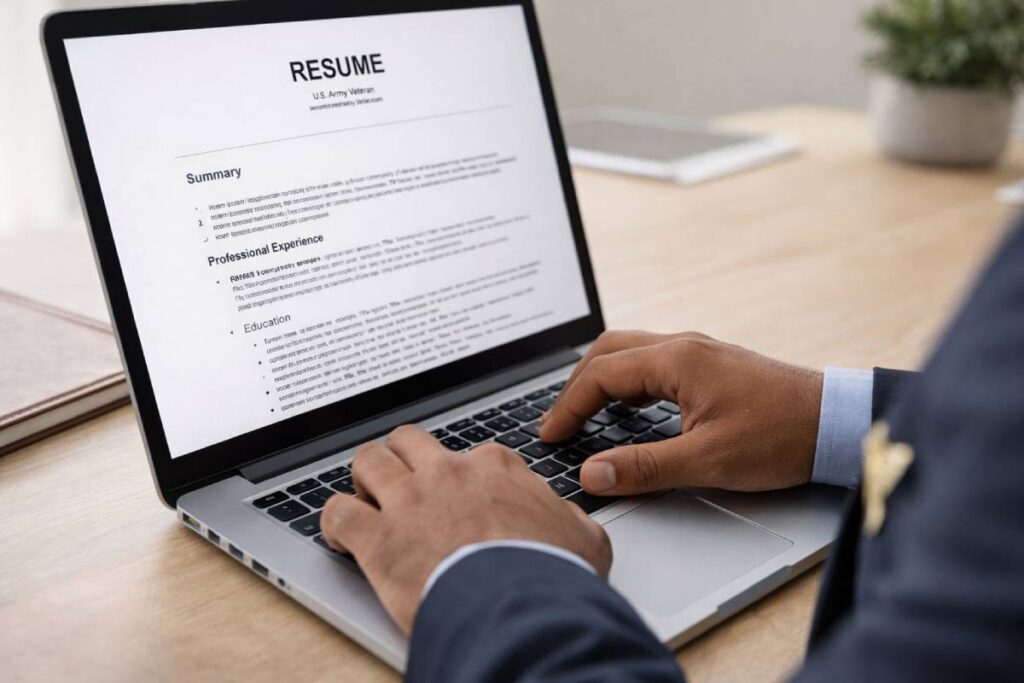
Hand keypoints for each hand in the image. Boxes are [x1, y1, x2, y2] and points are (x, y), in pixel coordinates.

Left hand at [319, 425, 611, 632]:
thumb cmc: (552, 574)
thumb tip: (570, 522)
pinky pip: (337, 513)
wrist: (523, 607)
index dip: (461, 475)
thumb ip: (568, 520)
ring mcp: (409, 501)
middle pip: (408, 442)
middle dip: (401, 458)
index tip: (459, 492)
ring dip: (364, 478)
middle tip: (402, 483)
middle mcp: (448, 473)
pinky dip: (333, 522)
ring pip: (368, 461)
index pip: (470, 453)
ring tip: (366, 498)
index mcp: (495, 468)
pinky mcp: (378, 539)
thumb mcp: (583, 538)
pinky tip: (340, 536)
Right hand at [540, 330, 822, 494]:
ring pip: (632, 352)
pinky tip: (630, 409)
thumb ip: (643, 467)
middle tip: (561, 422)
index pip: (601, 375)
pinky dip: (629, 381)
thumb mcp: (707, 460)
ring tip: (586, 415)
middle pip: (609, 351)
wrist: (838, 423)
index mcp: (677, 360)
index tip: (550, 435)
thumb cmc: (781, 436)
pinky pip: (654, 362)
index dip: (568, 406)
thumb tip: (593, 474)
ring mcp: (700, 352)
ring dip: (602, 379)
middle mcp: (684, 346)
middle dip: (577, 385)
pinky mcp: (713, 365)